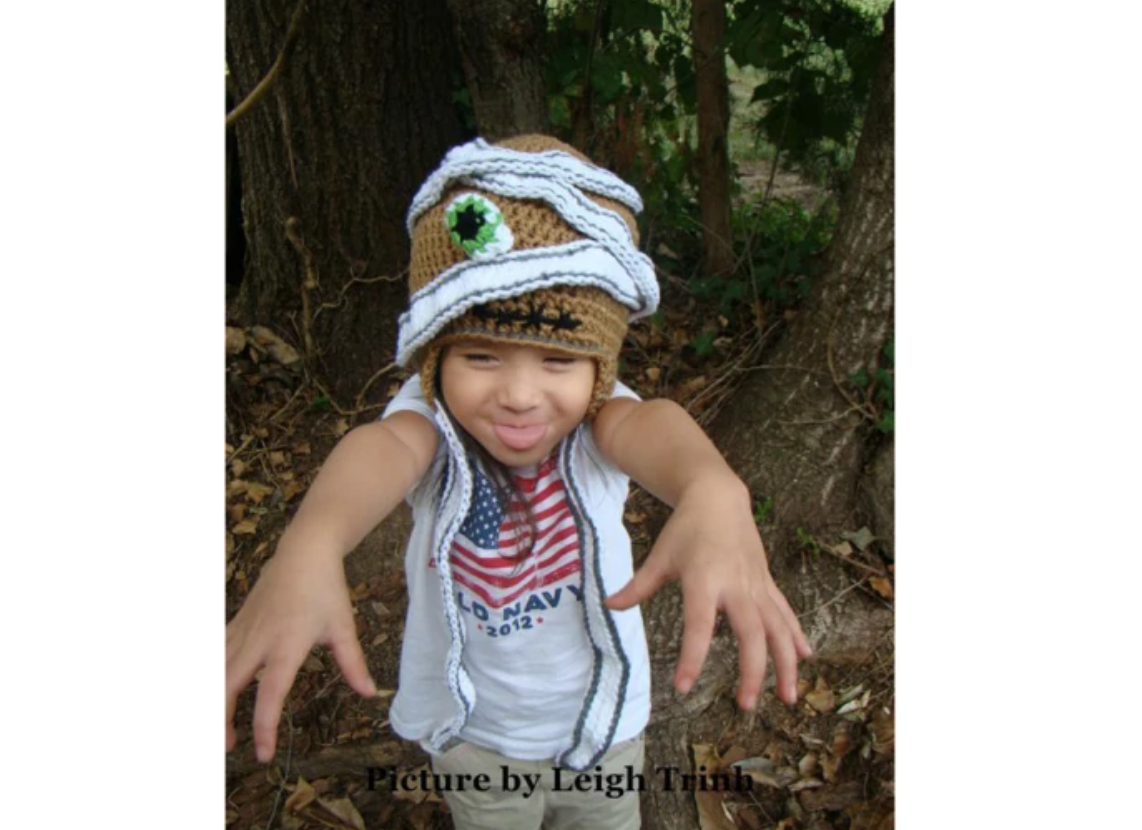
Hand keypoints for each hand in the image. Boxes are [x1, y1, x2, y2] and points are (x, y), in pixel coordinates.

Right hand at [226, 545, 376, 760]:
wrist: (304, 552)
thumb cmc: (325, 590)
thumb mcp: (343, 627)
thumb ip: (353, 663)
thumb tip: (370, 692)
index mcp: (286, 645)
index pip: (270, 694)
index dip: (265, 727)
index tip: (263, 754)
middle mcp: (258, 641)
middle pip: (227, 686)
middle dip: (220, 720)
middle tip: (227, 747)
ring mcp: (243, 630)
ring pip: (215, 671)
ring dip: (212, 700)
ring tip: (219, 727)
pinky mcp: (236, 623)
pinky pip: (215, 653)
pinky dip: (210, 675)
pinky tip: (214, 691)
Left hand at [605, 475, 810, 708]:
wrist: (719, 498)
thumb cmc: (685, 529)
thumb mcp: (660, 556)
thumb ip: (638, 586)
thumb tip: (609, 606)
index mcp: (704, 580)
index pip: (699, 626)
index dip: (692, 657)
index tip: (683, 687)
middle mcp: (736, 585)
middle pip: (751, 633)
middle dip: (752, 672)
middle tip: (745, 707)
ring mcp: (756, 584)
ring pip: (778, 628)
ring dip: (786, 663)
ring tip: (788, 698)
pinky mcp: (767, 582)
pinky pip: (785, 612)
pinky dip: (796, 635)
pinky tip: (806, 658)